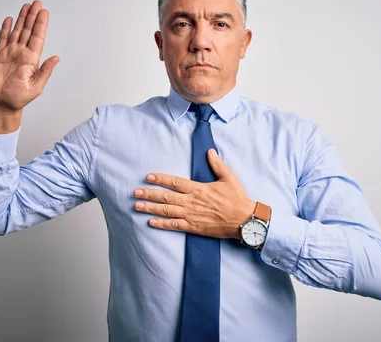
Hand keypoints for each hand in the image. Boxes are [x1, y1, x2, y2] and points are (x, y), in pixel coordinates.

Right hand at [0, 0, 58, 114]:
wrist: (1, 104)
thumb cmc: (19, 98)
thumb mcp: (37, 86)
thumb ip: (45, 71)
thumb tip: (56, 58)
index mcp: (32, 60)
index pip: (37, 38)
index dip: (40, 25)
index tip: (44, 12)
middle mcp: (22, 54)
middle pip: (28, 31)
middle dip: (33, 17)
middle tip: (37, 3)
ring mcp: (10, 53)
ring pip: (16, 32)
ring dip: (22, 19)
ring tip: (26, 6)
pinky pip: (2, 39)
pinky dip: (5, 29)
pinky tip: (9, 19)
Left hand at [133, 149, 255, 239]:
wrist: (245, 220)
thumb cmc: (237, 199)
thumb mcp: (229, 178)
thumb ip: (217, 164)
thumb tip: (210, 151)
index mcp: (198, 188)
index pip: (175, 182)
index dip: (160, 179)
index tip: (148, 177)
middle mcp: (191, 201)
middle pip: (165, 196)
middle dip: (149, 194)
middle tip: (135, 192)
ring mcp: (191, 215)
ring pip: (166, 210)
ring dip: (150, 208)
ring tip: (137, 206)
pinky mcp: (193, 227)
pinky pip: (174, 225)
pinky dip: (161, 224)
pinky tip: (150, 222)